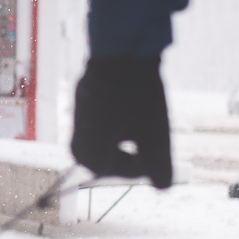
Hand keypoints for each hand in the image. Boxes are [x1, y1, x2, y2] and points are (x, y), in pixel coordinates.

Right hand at [71, 56, 172, 189]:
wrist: (119, 51)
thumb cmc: (137, 97)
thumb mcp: (155, 136)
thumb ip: (159, 167)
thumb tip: (163, 187)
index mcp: (90, 153)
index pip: (118, 172)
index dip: (142, 165)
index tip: (158, 152)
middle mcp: (76, 140)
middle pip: (106, 160)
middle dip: (129, 155)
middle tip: (148, 142)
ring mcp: (76, 119)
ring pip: (102, 140)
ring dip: (123, 138)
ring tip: (141, 123)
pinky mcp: (80, 101)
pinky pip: (97, 122)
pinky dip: (114, 122)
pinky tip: (129, 106)